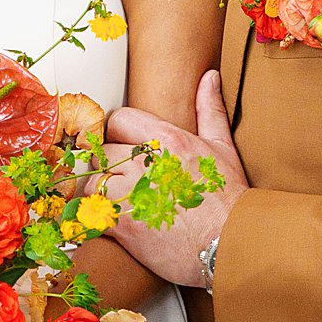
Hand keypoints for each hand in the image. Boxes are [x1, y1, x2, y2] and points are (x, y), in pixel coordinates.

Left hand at [104, 69, 247, 289]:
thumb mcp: (223, 148)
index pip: (118, 120)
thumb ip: (210, 110)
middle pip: (102, 151)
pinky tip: (112, 221)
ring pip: (92, 180)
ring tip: (117, 201)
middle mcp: (146, 162)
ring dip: (99, 191)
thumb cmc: (228, 199)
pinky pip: (90, 212)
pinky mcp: (122, 223)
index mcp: (167, 139)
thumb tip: (210, 77)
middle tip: (122, 180)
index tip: (125, 149)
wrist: (230, 245)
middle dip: (109, 165)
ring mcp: (131, 192)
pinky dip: (96, 217)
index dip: (118, 134)